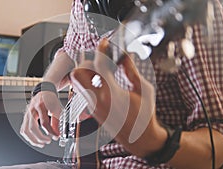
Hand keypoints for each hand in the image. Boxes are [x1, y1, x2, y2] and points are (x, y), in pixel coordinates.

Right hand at [20, 91, 60, 147]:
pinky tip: (35, 139)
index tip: (56, 136)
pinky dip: (29, 137)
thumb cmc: (50, 100)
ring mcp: (27, 114)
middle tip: (48, 141)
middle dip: (40, 137)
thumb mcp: (56, 109)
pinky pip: (23, 129)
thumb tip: (57, 134)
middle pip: (32, 127)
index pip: (44, 122)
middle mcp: (32, 110)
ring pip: (25, 130)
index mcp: (40, 106)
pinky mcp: (25, 118)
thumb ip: (56, 122)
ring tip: (41, 144)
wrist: (44, 93)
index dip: (50, 132)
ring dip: (33, 140)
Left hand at [70, 39, 162, 156]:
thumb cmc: (144, 116)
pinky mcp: (92, 110)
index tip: (104, 42)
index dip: (101, 50)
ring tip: (101, 68)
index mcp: (112, 94)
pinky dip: (88, 80)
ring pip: (78, 82)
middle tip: (100, 58)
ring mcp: (92, 106)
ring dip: (86, 71)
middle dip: (88, 61)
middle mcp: (97, 100)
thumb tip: (125, 55)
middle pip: (79, 73)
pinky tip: (102, 79)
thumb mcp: (143, 90)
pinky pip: (83, 90)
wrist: (139, 139)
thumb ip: (131, 71)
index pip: (99, 66)